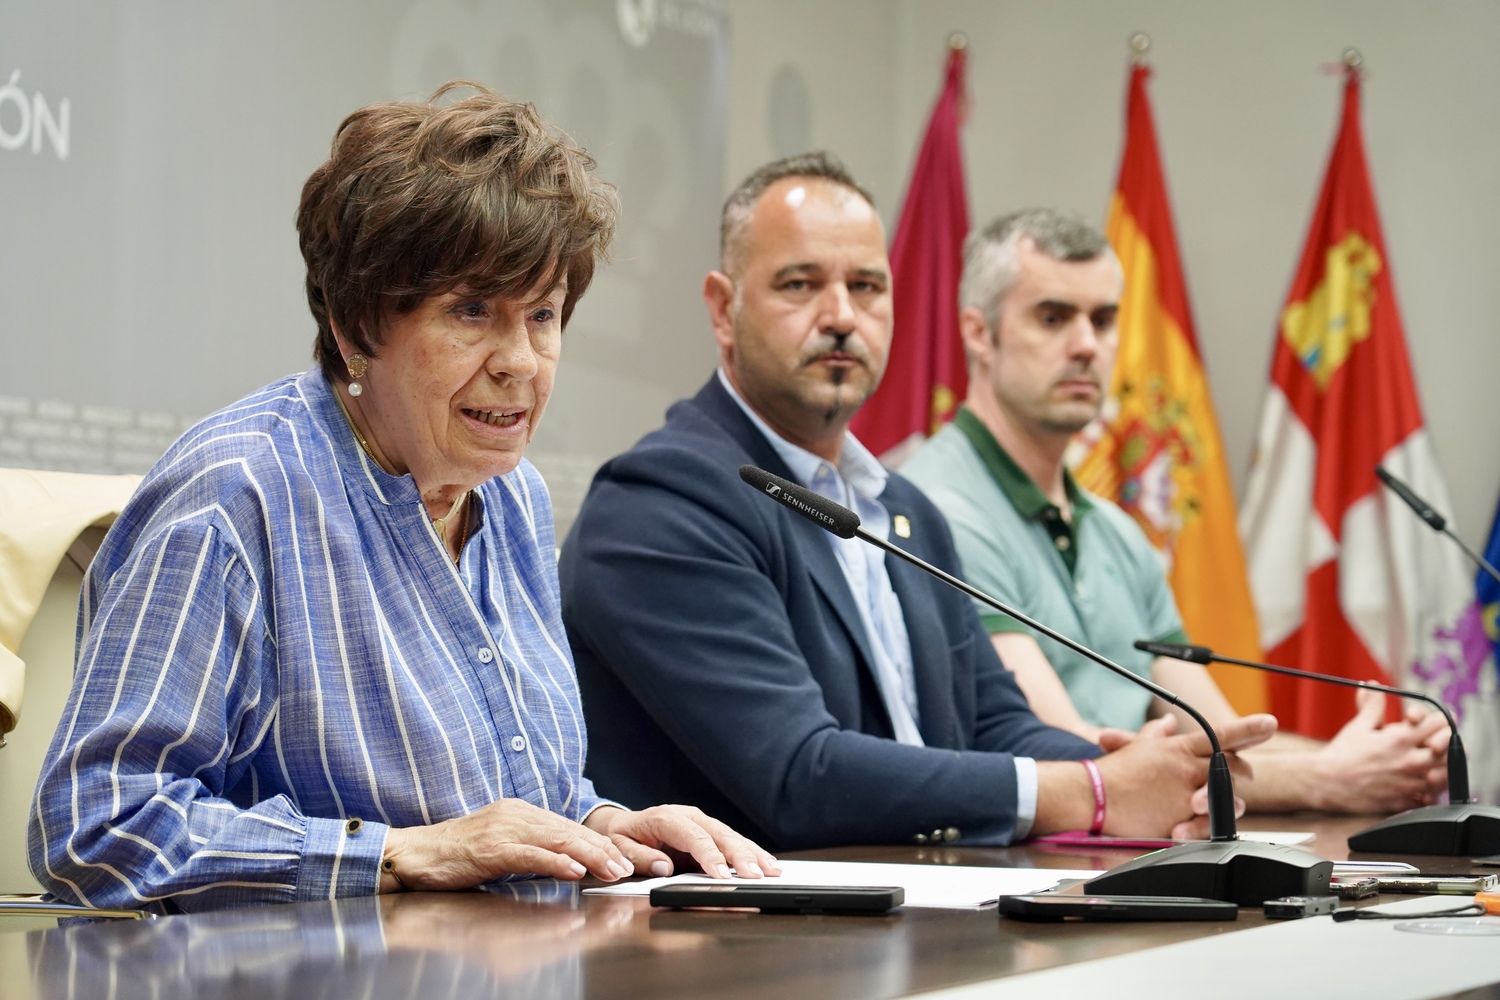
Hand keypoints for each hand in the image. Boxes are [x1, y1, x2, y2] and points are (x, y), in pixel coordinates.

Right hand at [381, 798, 642, 891]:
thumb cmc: (456, 854)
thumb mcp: (502, 845)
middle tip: (631, 866)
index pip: (571, 827)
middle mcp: (517, 815)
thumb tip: (567, 861)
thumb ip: (532, 848)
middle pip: (571, 831)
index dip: (601, 843)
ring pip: (557, 839)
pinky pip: (528, 854)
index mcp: (522, 813)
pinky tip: (574, 869)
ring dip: (590, 856)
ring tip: (613, 869)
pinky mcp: (489, 848)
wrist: (414, 853)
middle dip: (605, 850)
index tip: (626, 858)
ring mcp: (503, 829)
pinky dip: (554, 861)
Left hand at [584, 804, 781, 879]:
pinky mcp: (710, 831)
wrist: (623, 823)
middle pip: (719, 834)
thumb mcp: (620, 847)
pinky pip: (732, 841)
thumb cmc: (622, 837)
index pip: (692, 836)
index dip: (709, 855)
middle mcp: (688, 816)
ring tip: (771, 870)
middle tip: (756, 875)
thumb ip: (640, 857)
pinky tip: (767, 862)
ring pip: (731, 836)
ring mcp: (702, 821)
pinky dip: (751, 852)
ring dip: (752, 853)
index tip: (721, 874)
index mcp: (665, 818)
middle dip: (739, 855)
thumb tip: (664, 867)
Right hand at [1095, 714, 1274, 838]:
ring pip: (1227, 796)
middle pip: (1231, 766)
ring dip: (1232, 800)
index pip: (1220, 735)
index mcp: (1179, 748)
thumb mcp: (1138, 746)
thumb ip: (1158, 733)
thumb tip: (1170, 722)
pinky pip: (1209, 823)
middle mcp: (1188, 769)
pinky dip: (1209, 823)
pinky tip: (1203, 822)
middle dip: (1243, 769)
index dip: (1249, 729)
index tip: (1269, 722)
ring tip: (1230, 803)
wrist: (1094, 796)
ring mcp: (1187, 794)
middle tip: (1248, 772)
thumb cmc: (1113, 772)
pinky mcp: (1182, 819)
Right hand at [1307, 689, 1447, 812]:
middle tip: (1437, 741)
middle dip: (1446, 742)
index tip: (1434, 720)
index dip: (1439, 719)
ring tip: (1431, 763)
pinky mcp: (1406, 801)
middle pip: (1450, 749)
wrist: (1327, 782)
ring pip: (1447, 775)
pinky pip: (1432, 797)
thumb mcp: (1358, 725)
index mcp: (1400, 738)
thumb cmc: (1342, 753)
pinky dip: (1431, 791)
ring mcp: (1410, 783)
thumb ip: (1373, 705)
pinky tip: (1420, 784)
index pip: (1439, 723)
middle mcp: (1410, 760)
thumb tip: (1373, 686)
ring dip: (1443, 767)